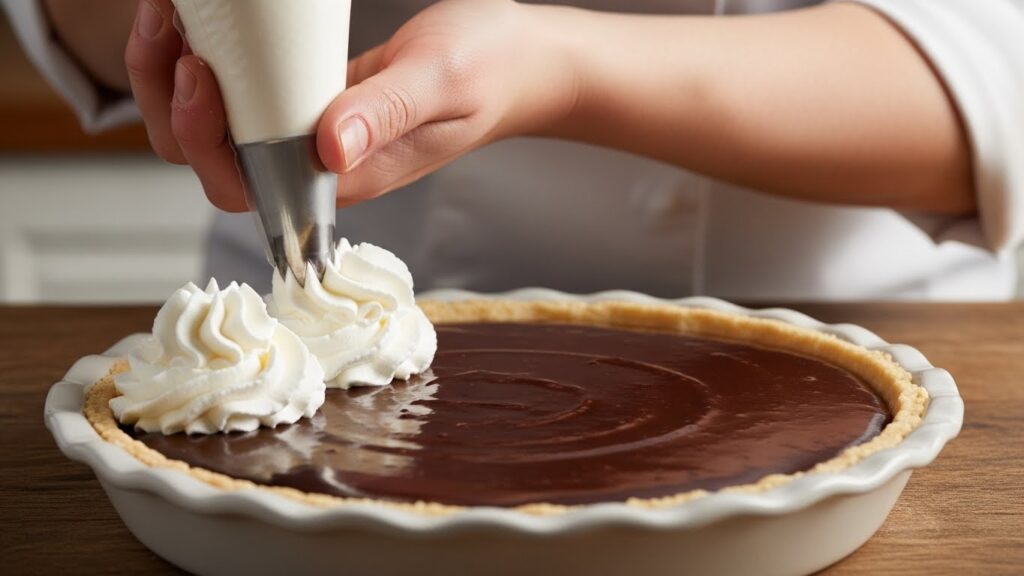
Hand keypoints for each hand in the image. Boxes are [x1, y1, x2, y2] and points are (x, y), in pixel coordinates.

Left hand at [126, 0, 578, 210]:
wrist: (520, 61)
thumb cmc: (489, 73)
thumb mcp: (439, 83)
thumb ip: (384, 114)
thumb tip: (325, 149)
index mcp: (344, 175)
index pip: (245, 187)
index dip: (203, 140)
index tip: (203, 74)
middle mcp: (318, 162)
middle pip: (214, 160)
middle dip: (171, 102)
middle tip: (170, 30)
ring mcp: (314, 131)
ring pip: (220, 127)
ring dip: (178, 78)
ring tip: (173, 17)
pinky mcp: (314, 100)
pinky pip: (247, 94)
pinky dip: (212, 60)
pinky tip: (205, 22)